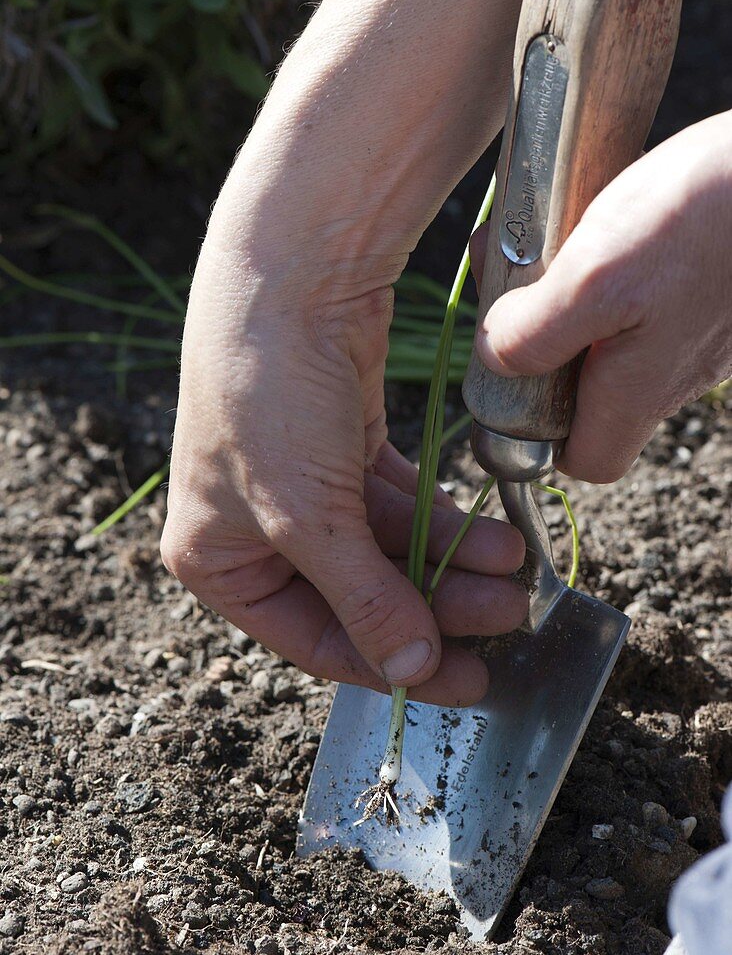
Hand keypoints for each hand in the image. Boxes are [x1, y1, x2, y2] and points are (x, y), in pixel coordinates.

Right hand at [161, 242, 526, 705]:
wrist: (291, 273)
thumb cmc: (267, 399)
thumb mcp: (309, 517)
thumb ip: (365, 600)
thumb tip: (413, 671)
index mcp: (217, 561)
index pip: (314, 640)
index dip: (391, 666)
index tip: (461, 682)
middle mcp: (256, 530)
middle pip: (361, 596)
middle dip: (437, 608)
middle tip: (506, 617)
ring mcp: (304, 487)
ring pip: (389, 550)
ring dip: (452, 564)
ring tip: (516, 571)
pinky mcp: (345, 448)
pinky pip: (402, 505)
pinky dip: (444, 522)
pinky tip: (491, 536)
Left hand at [471, 111, 731, 482]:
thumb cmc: (703, 216)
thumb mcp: (595, 277)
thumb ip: (537, 332)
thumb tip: (495, 358)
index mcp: (640, 390)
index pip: (587, 460)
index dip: (541, 438)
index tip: (512, 382)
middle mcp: (674, 374)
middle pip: (592, 397)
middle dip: (544, 347)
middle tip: (519, 286)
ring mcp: (698, 334)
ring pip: (615, 342)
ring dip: (572, 300)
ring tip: (550, 240)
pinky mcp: (710, 291)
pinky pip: (646, 300)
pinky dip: (611, 269)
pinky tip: (599, 218)